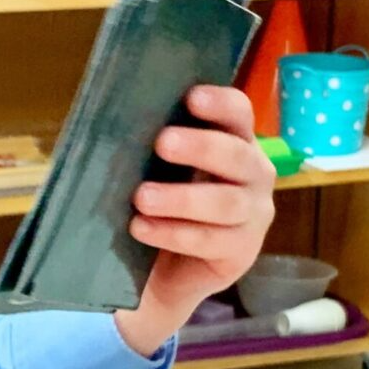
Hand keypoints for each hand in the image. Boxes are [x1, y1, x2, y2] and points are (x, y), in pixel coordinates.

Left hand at [115, 85, 275, 356]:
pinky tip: (142, 228)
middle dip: (200, 147)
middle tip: (162, 143)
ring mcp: (254, 215)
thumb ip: (155, 147)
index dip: (220, 104)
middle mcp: (254, 174)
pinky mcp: (242, 252)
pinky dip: (174, 233)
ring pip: (226, 203)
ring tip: (142, 197)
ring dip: (182, 198)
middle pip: (238, 156)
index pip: (239, 113)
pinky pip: (210, 241)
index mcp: (236, 141)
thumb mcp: (161, 169)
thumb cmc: (165, 203)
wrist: (169, 271)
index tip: (191, 98)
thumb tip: (114, 121)